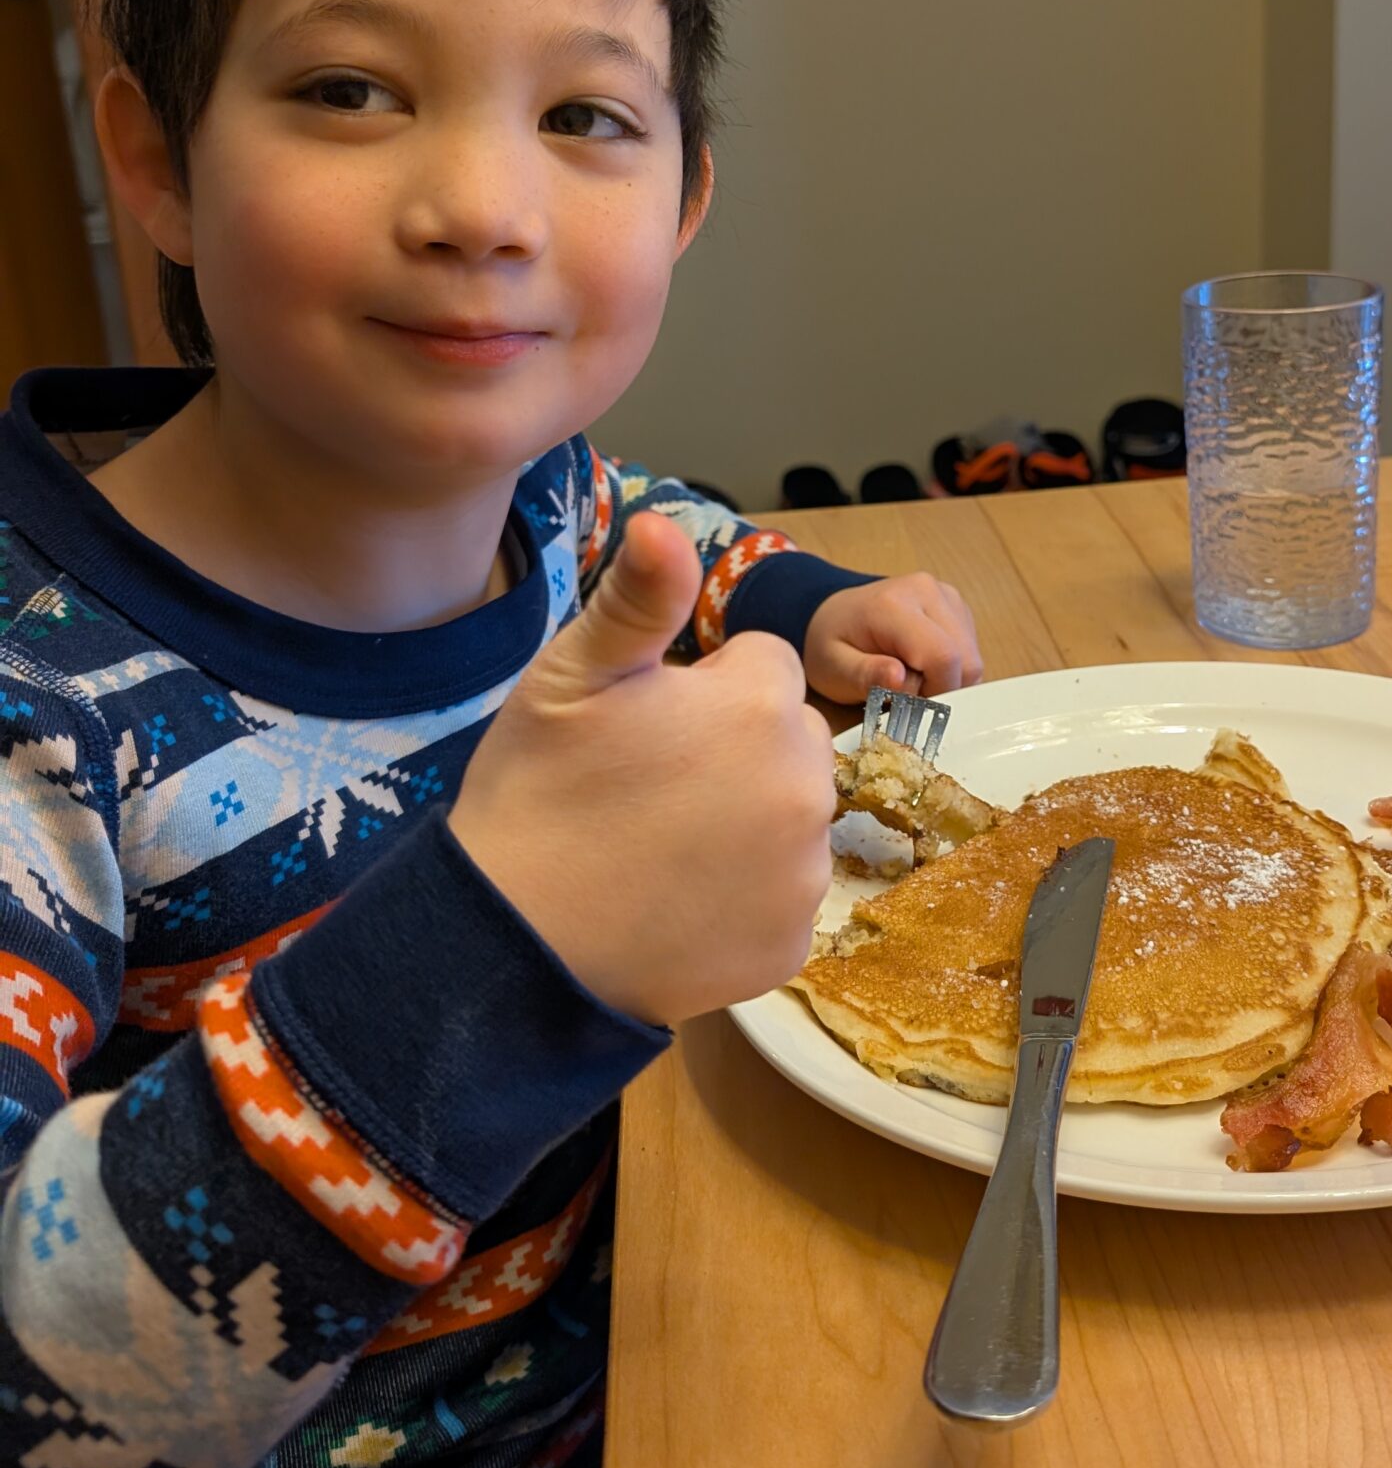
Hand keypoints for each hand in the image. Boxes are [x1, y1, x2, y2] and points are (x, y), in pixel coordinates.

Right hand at [449, 513, 835, 1025]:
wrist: (509, 943)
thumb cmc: (535, 794)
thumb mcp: (572, 677)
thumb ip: (637, 597)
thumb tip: (664, 523)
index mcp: (760, 706)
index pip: (764, 666)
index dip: (704, 690)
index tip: (647, 727)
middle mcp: (806, 787)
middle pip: (788, 741)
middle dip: (739, 751)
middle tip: (650, 788)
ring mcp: (805, 874)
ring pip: (792, 818)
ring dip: (748, 823)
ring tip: (659, 846)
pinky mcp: (794, 944)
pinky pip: (784, 897)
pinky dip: (745, 898)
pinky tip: (677, 900)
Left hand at [802, 574, 983, 703]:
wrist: (832, 612)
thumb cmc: (830, 644)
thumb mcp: (833, 668)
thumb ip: (865, 675)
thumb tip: (900, 679)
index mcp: (894, 605)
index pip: (943, 657)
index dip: (935, 693)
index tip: (907, 705)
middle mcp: (928, 591)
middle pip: (967, 661)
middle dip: (943, 690)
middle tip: (907, 695)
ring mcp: (946, 595)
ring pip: (973, 658)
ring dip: (949, 681)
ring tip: (912, 679)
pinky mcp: (956, 605)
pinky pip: (971, 650)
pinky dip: (952, 669)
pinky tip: (922, 666)